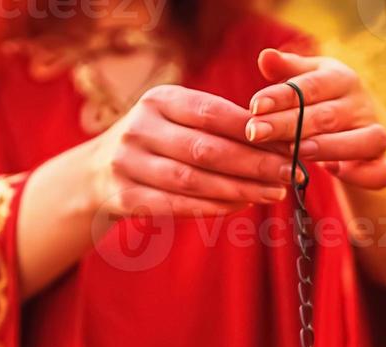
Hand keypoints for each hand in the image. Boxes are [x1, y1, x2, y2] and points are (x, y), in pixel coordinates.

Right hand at [87, 84, 294, 219]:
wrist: (95, 174)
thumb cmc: (156, 143)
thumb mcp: (176, 119)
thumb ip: (217, 124)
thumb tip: (279, 139)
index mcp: (158, 100)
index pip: (211, 112)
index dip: (252, 130)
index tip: (288, 143)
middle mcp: (140, 128)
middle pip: (205, 148)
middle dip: (254, 163)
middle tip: (290, 174)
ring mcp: (128, 164)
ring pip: (192, 181)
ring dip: (238, 189)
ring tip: (272, 193)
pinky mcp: (124, 197)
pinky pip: (176, 205)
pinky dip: (212, 207)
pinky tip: (241, 206)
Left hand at [245, 49, 385, 190]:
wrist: (352, 130)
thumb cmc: (319, 103)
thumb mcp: (303, 83)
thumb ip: (286, 72)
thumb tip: (265, 57)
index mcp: (341, 79)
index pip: (310, 86)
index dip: (281, 96)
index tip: (254, 106)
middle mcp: (361, 105)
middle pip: (326, 115)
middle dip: (289, 124)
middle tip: (256, 132)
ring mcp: (375, 134)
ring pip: (362, 140)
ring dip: (329, 146)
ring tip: (297, 151)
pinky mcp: (381, 164)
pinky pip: (382, 172)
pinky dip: (363, 174)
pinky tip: (335, 172)